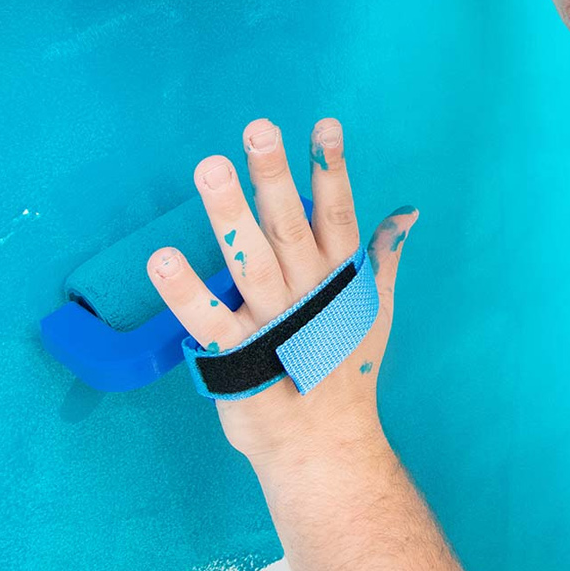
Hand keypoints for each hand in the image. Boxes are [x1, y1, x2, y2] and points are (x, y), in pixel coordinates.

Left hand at [146, 116, 419, 469]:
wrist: (323, 445)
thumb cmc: (344, 368)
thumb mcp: (372, 307)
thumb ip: (384, 254)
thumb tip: (407, 210)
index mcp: (339, 279)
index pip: (337, 214)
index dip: (331, 169)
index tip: (323, 125)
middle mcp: (308, 295)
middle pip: (290, 228)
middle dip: (275, 177)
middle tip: (258, 130)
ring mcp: (273, 326)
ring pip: (250, 262)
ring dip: (229, 215)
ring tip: (209, 168)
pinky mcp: (236, 359)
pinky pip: (209, 319)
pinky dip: (186, 290)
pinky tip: (162, 257)